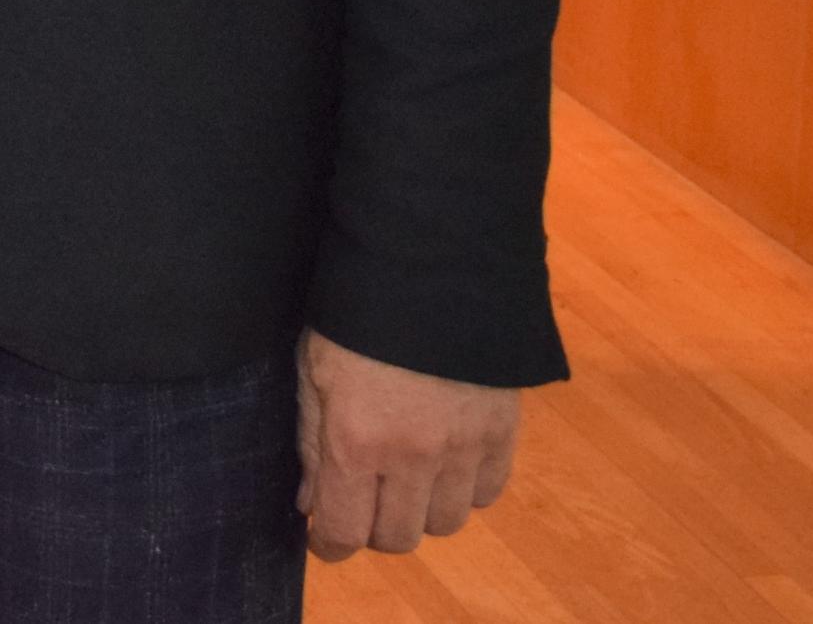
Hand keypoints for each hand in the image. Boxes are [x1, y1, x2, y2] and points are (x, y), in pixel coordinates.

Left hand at [297, 328, 520, 559]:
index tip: (324, 538)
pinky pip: (487, 493)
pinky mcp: (502, 432)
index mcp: (356, 442)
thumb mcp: (313, 371)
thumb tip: (309, 504)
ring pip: (445, 523)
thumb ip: (310, 443)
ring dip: (421, 511)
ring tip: (406, 478)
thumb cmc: (356, 315)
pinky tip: (446, 462)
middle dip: (373, 528)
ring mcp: (463, 447)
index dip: (330, 544)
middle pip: (398, 537)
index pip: (345, 531)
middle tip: (363, 499)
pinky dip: (464, 489)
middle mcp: (413, 456)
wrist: (431, 268)